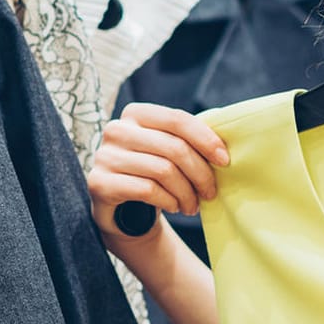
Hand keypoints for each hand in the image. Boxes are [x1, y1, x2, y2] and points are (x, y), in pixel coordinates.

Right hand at [87, 103, 229, 244]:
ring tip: (193, 205)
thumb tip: (223, 144)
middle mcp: (116, 130)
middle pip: (173, 148)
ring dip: (186, 192)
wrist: (122, 209)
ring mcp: (104, 156)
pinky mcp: (99, 182)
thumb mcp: (169, 151)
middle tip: (211, 192)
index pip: (177, 119)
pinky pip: (147, 189)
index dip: (205, 139)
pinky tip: (174, 207)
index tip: (224, 160)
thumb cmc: (152, 174)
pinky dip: (169, 200)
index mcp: (135, 113)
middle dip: (200, 173)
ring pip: (163, 170)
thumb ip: (189, 139)